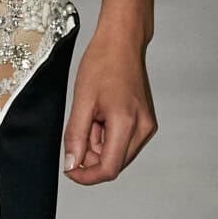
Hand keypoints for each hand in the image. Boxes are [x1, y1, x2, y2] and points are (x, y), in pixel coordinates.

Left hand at [63, 28, 155, 184]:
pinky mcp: (146, 122)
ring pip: (118, 153)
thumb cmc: (103, 63)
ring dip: (99, 144)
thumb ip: (75, 136)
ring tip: (93, 115)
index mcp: (127, 123)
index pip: (109, 169)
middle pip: (114, 163)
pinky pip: (124, 141)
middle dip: (92, 154)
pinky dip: (108, 136)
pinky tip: (102, 115)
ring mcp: (147, 125)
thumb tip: (72, 164)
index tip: (70, 170)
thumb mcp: (81, 101)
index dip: (86, 176)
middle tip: (82, 127)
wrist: (122, 42)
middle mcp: (143, 128)